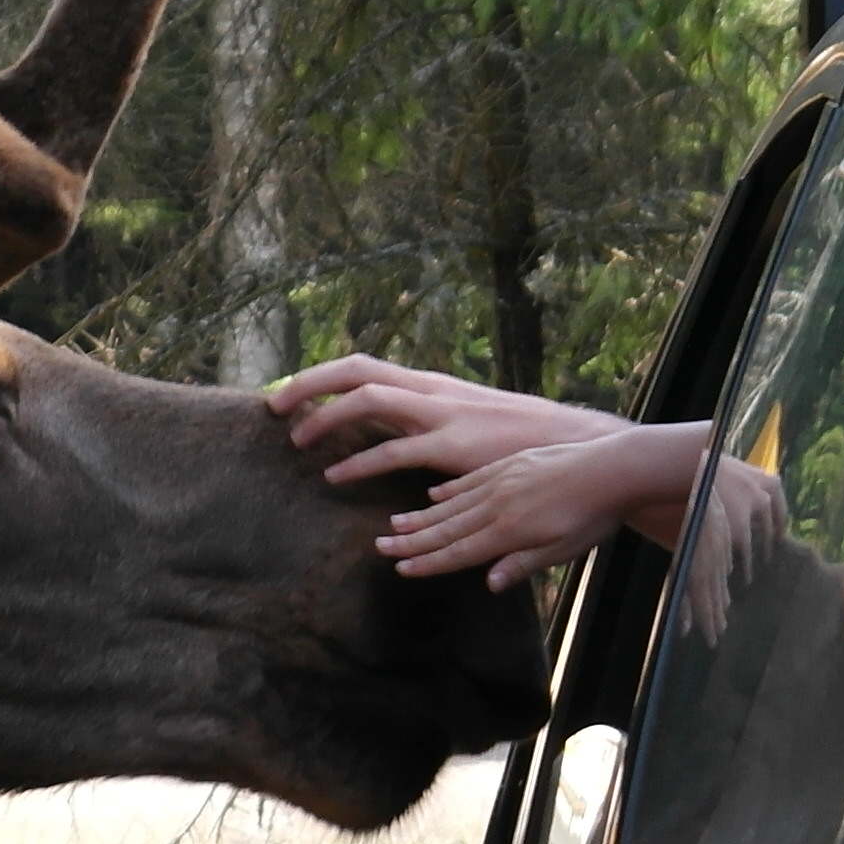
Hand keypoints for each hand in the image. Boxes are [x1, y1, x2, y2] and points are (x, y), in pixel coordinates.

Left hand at [265, 353, 626, 493]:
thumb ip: (423, 425)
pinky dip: (358, 461)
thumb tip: (386, 434)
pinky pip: (394, 449)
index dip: (319, 377)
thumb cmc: (514, 440)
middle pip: (355, 369)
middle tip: (272, 407)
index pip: (362, 367)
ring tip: (298, 442)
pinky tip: (334, 476)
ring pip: (368, 399)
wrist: (571, 445)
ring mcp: (442, 413)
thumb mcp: (461, 423)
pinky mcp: (454, 444)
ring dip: (326, 418)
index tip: (285, 395)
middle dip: (308, 383)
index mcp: (428, 385)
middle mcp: (430, 390)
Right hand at [371, 420, 716, 591]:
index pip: (459, 552)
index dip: (428, 562)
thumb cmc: (594, 515)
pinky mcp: (511, 465)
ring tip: (395, 523)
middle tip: (381, 546)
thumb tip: (488, 583)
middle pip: (446, 527)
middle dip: (412, 540)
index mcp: (509, 531)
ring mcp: (502, 482)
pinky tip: (433, 495)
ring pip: (453, 504)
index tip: (401, 568)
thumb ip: (523, 564)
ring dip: (422, 516)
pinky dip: (449, 491)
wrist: (614, 466)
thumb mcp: (563, 549)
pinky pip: (471, 480)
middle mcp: (497, 506)